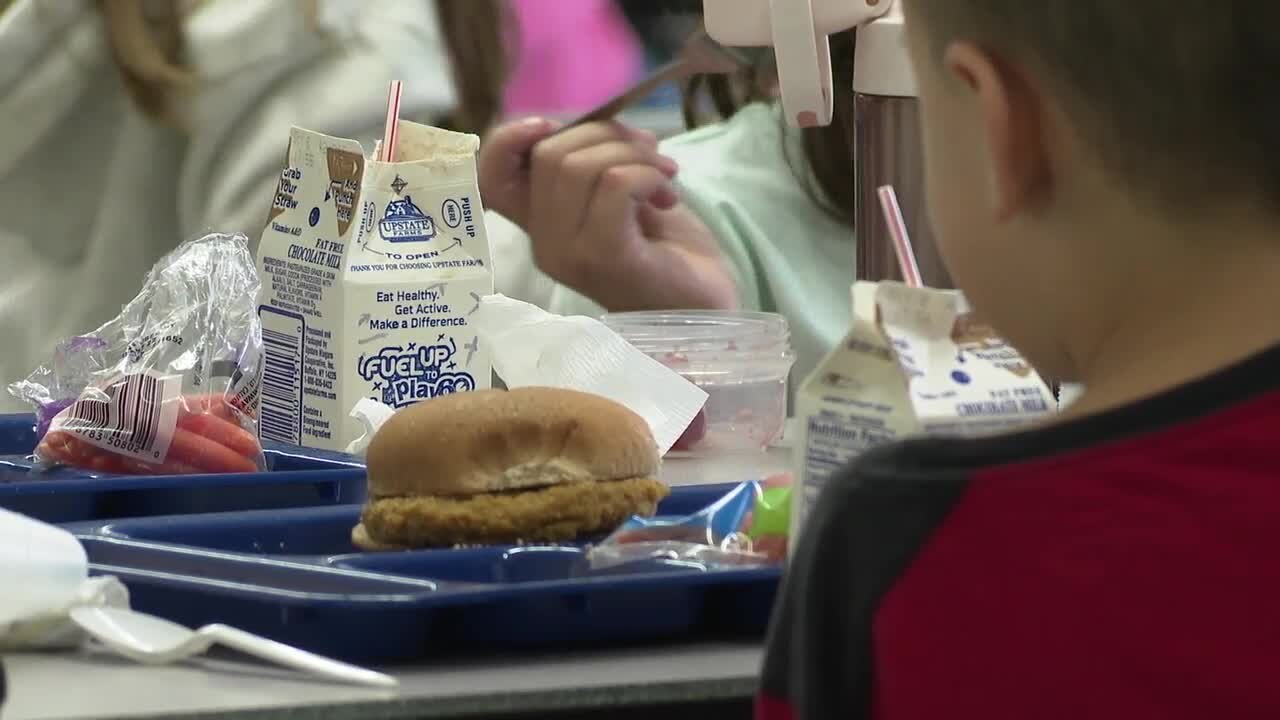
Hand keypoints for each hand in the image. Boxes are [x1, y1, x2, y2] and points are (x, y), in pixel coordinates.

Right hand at [517, 121, 736, 310]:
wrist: (703, 306)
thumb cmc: (666, 251)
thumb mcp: (621, 195)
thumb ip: (595, 163)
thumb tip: (598, 120)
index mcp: (541, 227)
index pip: (491, 178)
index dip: (509, 138)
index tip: (554, 125)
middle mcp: (545, 244)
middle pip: (550, 155)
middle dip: (607, 135)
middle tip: (650, 154)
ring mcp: (571, 254)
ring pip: (581, 165)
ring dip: (636, 155)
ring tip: (665, 177)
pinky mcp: (606, 257)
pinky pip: (616, 184)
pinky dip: (649, 174)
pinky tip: (667, 196)